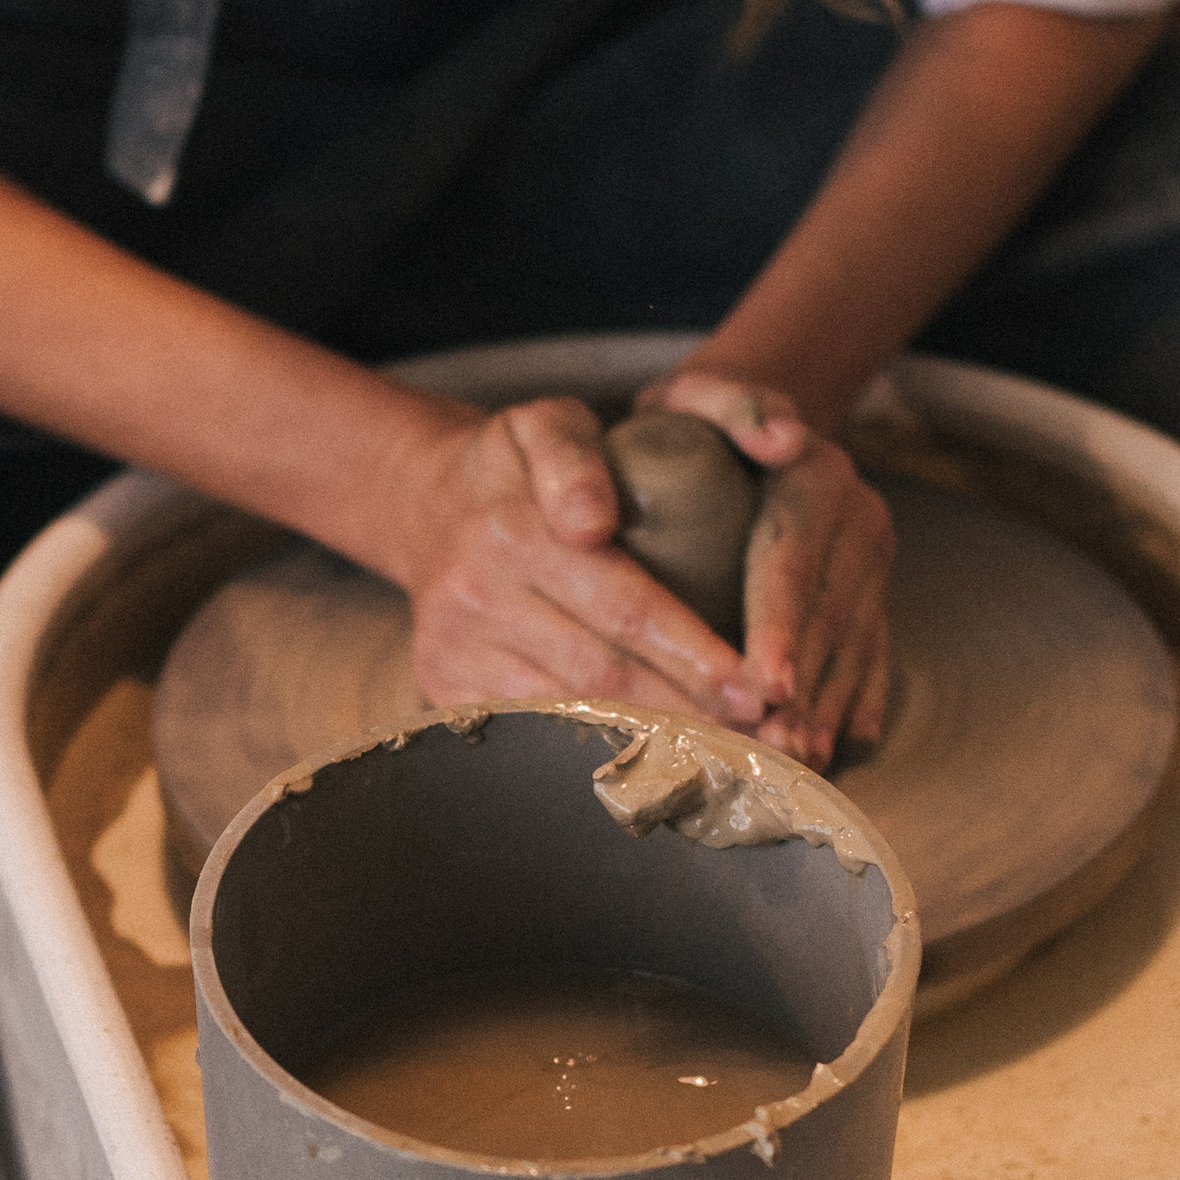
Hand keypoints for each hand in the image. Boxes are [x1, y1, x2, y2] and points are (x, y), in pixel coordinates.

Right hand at [384, 394, 771, 723]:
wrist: (426, 502)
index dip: (693, 653)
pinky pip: (528, 728)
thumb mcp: (548, 424)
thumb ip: (575, 456)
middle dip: (684, 709)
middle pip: (601, 672)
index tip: (753, 688)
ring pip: (568, 710)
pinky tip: (646, 755)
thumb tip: (591, 521)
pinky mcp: (441, 684)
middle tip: (753, 738)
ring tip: (715, 753)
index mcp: (511, 530)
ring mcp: (452, 648)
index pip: (623, 605)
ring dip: (647, 740)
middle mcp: (475, 596)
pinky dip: (590, 746)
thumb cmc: (518, 463)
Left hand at [642, 367, 892, 767]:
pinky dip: (857, 703)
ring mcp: (871, 566)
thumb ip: (733, 404)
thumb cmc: (697, 422)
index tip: (763, 681)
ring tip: (800, 761)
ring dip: (829, 708)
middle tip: (775, 746)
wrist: (748, 427)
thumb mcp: (700, 395)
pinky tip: (843, 747)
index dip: (779, 625)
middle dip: (803, 687)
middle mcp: (858, 523)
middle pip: (827, 617)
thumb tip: (785, 438)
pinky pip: (872, 655)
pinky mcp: (872, 596)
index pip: (793, 561)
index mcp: (817, 479)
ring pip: (853, 646)